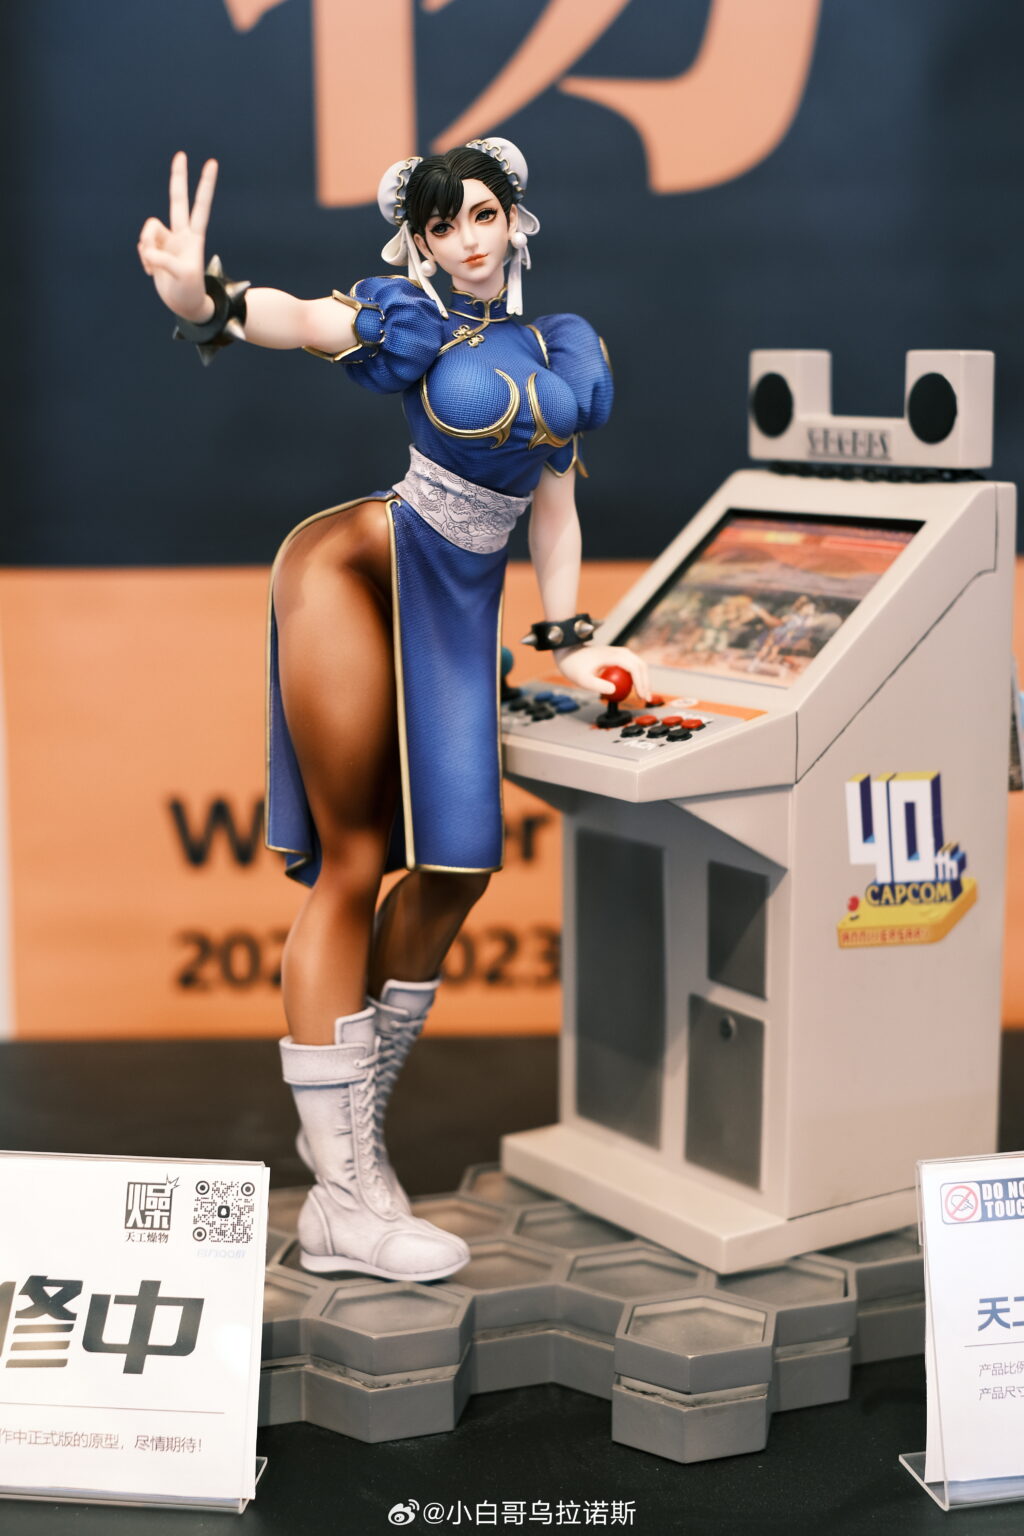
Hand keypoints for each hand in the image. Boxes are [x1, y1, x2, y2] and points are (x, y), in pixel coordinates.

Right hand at [137, 152, 217, 320]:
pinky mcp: (154, 250)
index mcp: (194, 238)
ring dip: (146, 248)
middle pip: (177, 201)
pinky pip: (142, 247)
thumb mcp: (181, 277)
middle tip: (181, 155)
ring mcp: (166, 241)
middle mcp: (180, 235)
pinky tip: (152, 271)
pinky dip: (144, 259)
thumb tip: (147, 250)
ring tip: (153, 266)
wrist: (185, 306)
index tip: (211, 163)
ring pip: (148, 232)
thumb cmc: (190, 292)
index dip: (205, 186)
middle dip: (178, 178)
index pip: (200, 207)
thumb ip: (163, 259)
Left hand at [554, 644, 651, 700]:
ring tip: (643, 694)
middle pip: (640, 665)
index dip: (640, 683)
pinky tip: (635, 687)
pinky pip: (632, 666)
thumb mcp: (582, 679)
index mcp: (612, 656)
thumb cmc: (573, 666)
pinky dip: (637, 676)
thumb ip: (597, 685)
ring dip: (644, 679)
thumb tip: (614, 690)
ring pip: (639, 664)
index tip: (641, 696)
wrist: (568, 653)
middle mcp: (619, 651)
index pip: (633, 667)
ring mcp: (619, 653)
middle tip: (646, 698)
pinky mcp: (617, 656)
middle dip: (646, 682)